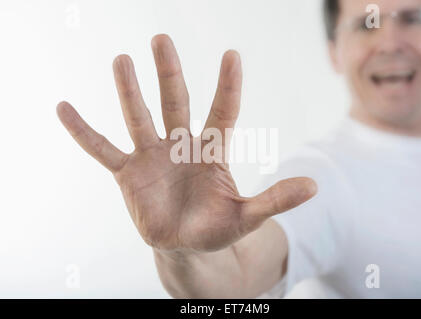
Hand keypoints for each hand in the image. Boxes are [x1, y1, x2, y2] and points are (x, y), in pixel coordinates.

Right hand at [57, 34, 316, 252]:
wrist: (187, 245)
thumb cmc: (218, 227)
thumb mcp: (248, 216)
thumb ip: (275, 200)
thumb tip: (315, 187)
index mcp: (211, 151)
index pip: (222, 110)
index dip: (227, 85)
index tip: (232, 54)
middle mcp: (181, 145)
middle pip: (175, 102)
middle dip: (169, 72)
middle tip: (162, 39)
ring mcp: (152, 156)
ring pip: (139, 117)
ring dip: (128, 91)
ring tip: (121, 60)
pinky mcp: (128, 173)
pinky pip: (101, 148)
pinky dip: (83, 131)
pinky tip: (63, 108)